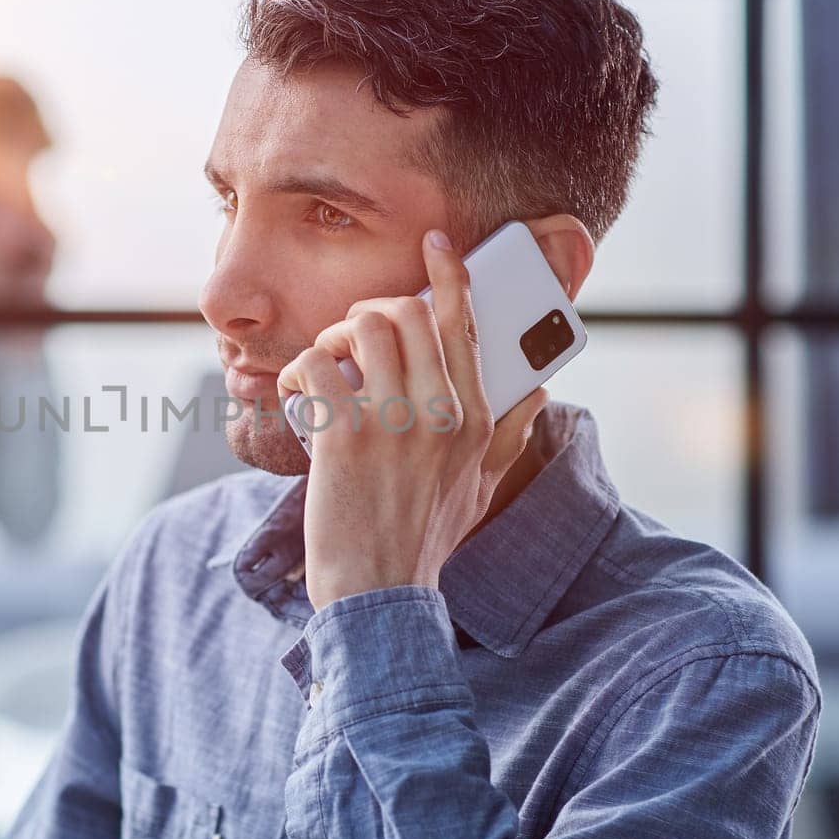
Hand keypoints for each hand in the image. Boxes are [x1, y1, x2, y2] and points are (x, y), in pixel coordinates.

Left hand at [277, 229, 549, 610]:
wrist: (379, 594)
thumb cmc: (426, 540)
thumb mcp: (482, 489)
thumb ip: (509, 437)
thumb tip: (540, 394)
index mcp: (476, 418)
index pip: (466, 326)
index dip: (450, 274)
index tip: (437, 244)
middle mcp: (440, 413)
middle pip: (409, 312)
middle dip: (373, 309)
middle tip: (353, 335)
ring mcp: (391, 423)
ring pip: (362, 327)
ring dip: (336, 334)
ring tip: (328, 365)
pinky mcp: (343, 437)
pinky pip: (315, 365)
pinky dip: (300, 371)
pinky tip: (299, 394)